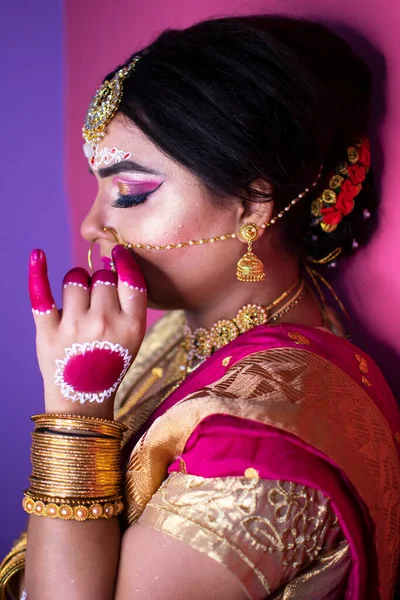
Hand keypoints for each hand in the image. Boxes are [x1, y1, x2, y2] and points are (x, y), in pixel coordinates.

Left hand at [29, 245, 146, 417]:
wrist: (83, 399)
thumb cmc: (110, 362)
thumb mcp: (134, 337)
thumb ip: (129, 304)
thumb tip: (112, 262)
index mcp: (131, 325)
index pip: (130, 280)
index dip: (124, 261)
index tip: (118, 252)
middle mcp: (104, 324)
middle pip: (101, 277)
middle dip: (98, 283)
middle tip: (96, 303)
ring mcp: (74, 327)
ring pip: (74, 279)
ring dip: (76, 284)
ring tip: (77, 304)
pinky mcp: (47, 332)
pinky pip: (41, 295)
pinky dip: (38, 273)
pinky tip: (38, 256)